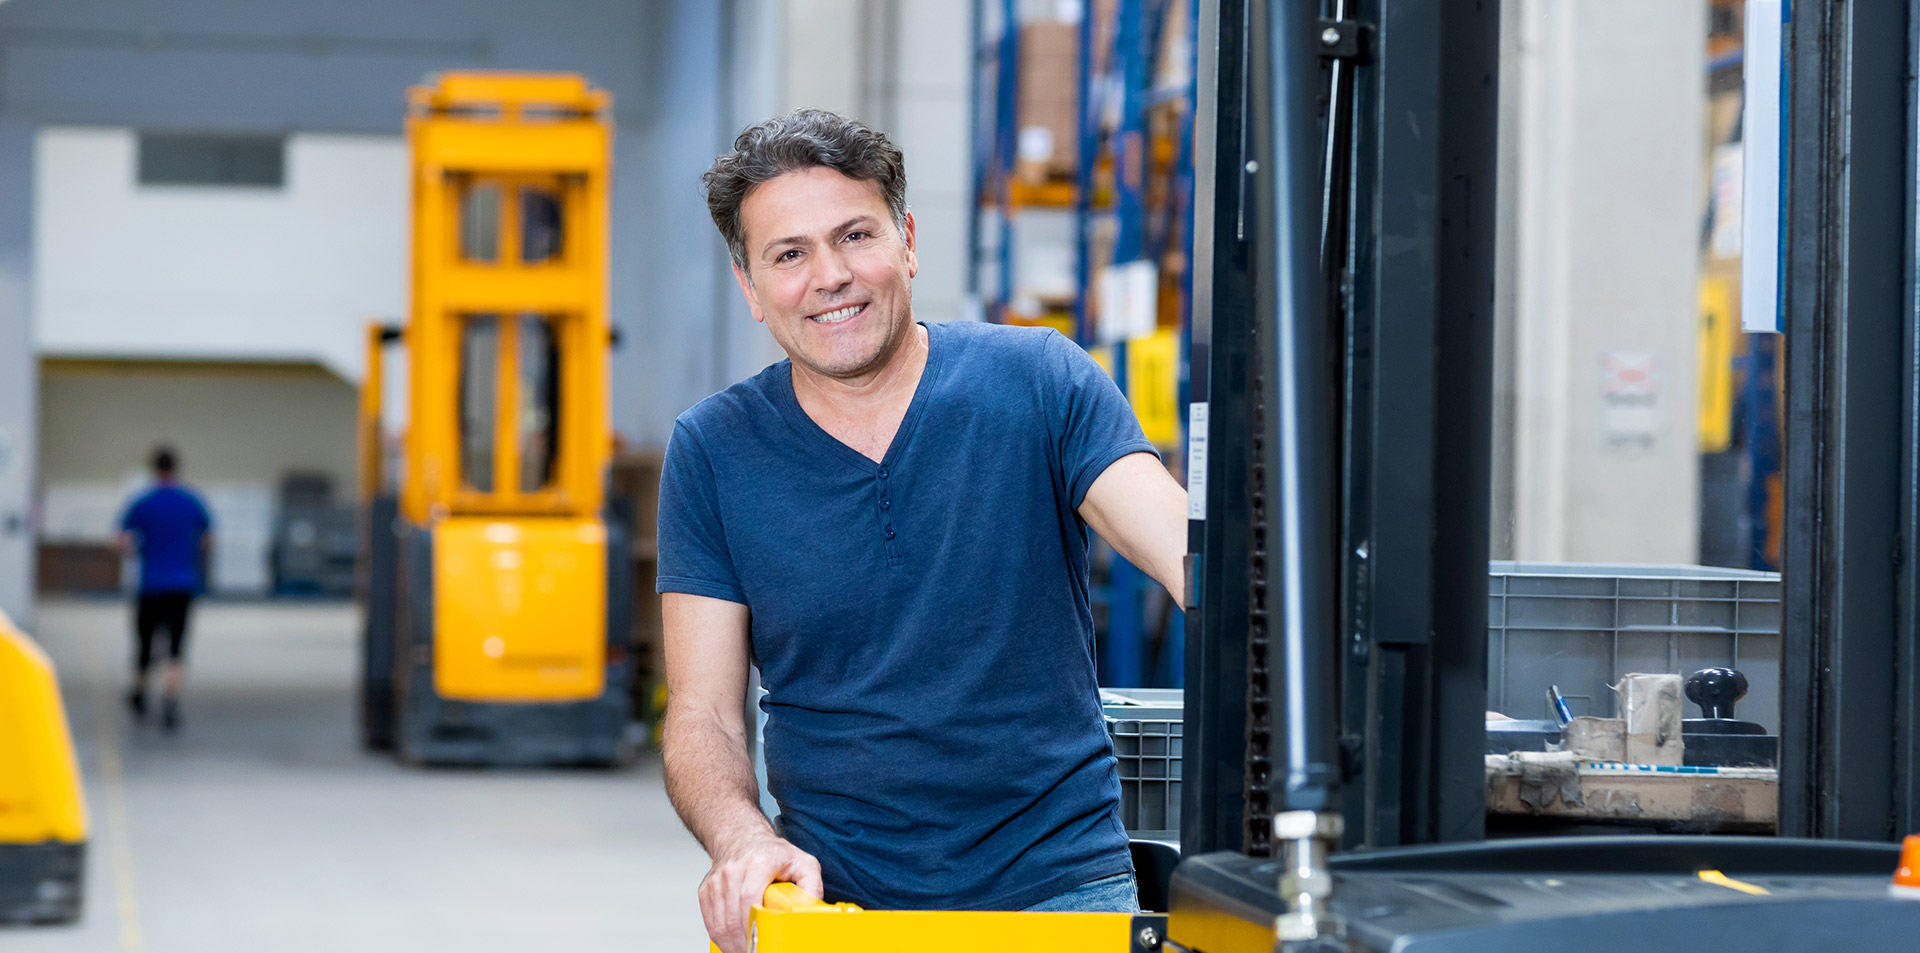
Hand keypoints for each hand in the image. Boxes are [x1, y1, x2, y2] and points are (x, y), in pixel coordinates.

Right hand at [698, 834, 822, 952]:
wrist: (743, 837)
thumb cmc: (772, 853)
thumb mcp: (803, 863)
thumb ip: (812, 886)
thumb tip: (812, 911)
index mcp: (758, 863)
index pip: (749, 897)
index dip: (753, 924)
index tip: (763, 941)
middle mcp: (733, 870)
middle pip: (733, 917)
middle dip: (745, 942)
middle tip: (758, 951)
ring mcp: (716, 881)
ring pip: (720, 924)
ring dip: (733, 945)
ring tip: (748, 950)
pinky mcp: (706, 891)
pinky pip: (710, 922)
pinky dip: (721, 938)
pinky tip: (734, 943)